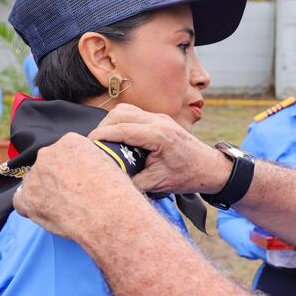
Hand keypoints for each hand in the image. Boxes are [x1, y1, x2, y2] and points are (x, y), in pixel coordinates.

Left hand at [13, 133, 135, 240]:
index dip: (75, 165)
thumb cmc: (116, 192)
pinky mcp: (27, 199)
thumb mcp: (109, 164)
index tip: (83, 177)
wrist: (109, 215)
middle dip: (58, 176)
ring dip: (46, 191)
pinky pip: (21, 200)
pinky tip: (48, 211)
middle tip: (74, 192)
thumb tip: (85, 167)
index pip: (67, 149)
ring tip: (66, 206)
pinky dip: (31, 206)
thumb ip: (90, 160)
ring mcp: (35, 176)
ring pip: (35, 182)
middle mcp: (48, 154)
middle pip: (48, 163)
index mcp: (71, 141)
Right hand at [89, 104, 231, 193]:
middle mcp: (159, 121)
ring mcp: (160, 118)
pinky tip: (118, 139)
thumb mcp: (157, 184)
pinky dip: (121, 122)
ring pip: (126, 110)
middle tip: (94, 146)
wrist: (209, 167)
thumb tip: (107, 179)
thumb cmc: (186, 176)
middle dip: (102, 128)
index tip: (85, 147)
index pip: (121, 129)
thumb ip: (131, 181)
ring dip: (111, 123)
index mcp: (159, 136)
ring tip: (104, 142)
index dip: (100, 136)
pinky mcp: (159, 119)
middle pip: (120, 113)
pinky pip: (134, 114)